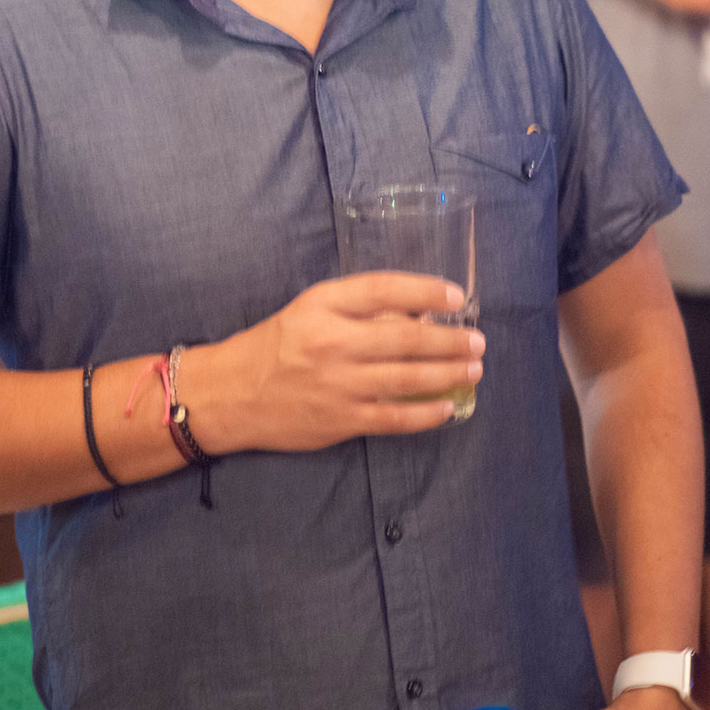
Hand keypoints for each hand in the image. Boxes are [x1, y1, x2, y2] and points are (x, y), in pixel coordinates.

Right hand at [184, 273, 483, 455]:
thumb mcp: (311, 309)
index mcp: (324, 305)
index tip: (457, 296)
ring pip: (408, 377)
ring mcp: (338, 383)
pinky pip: (395, 417)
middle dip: (451, 340)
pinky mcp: (341, 420)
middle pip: (407, 337)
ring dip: (448, 373)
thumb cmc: (276, 345)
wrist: (231, 394)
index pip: (385, 289)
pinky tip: (447, 408)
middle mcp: (332, 341)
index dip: (426, 291)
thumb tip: (417, 312)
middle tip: (478, 340)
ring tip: (474, 368)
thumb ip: (357, 307)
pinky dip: (426, 413)